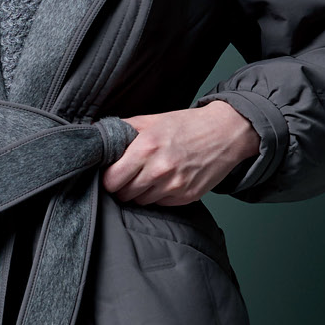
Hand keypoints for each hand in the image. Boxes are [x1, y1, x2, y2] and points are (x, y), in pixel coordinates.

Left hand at [100, 99, 260, 206]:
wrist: (225, 133)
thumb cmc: (187, 125)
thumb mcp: (152, 120)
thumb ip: (124, 130)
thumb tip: (98, 139)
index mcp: (146, 147)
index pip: (111, 179)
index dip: (108, 177)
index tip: (112, 173)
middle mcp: (159, 169)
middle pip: (123, 194)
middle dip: (122, 187)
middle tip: (128, 176)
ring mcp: (174, 186)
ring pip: (140, 202)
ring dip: (139, 192)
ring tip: (148, 176)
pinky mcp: (186, 197)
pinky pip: (159, 204)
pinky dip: (157, 195)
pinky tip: (164, 181)